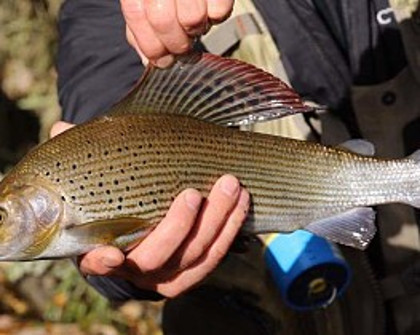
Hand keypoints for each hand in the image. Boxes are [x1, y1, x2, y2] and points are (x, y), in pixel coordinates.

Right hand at [50, 121, 249, 297]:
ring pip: (195, 257)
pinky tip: (241, 202)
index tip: (109, 254)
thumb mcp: (101, 183)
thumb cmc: (120, 203)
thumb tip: (61, 128)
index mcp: (105, 251)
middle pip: (157, 258)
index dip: (103, 263)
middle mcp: (137, 269)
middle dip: (179, 227)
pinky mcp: (195, 270)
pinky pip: (216, 256)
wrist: (144, 229)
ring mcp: (170, 273)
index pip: (98, 263)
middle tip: (195, 193)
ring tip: (232, 186)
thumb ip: (85, 159)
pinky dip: (231, 229)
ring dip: (217, 222)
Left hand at [120, 0, 233, 66]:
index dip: (149, 44)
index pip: (136, 14)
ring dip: (195, 30)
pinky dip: (216, 17)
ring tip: (194, 22)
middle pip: (162, 20)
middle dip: (174, 44)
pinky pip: (219, 12)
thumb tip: (147, 59)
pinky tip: (209, 8)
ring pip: (192, 19)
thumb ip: (141, 25)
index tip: (160, 61)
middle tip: (181, 47)